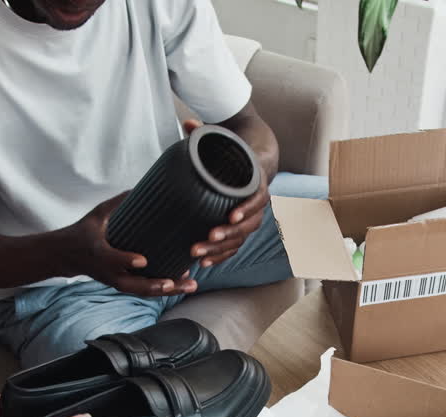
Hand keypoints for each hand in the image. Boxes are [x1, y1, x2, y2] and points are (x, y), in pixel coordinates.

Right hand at [65, 192, 196, 296]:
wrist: (67, 256)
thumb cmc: (84, 231)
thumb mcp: (96, 215)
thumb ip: (117, 203)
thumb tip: (138, 187)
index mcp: (98, 252)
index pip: (112, 259)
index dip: (126, 260)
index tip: (143, 261)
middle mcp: (108, 272)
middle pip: (132, 284)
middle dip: (156, 285)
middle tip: (176, 282)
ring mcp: (115, 281)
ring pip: (141, 291)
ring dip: (166, 290)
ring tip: (190, 285)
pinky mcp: (121, 284)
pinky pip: (143, 290)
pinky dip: (162, 289)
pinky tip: (182, 283)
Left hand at [182, 118, 271, 268]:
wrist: (251, 161)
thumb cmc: (233, 152)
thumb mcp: (223, 140)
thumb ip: (206, 133)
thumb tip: (189, 123)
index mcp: (256, 182)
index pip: (257, 198)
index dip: (246, 208)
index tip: (231, 214)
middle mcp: (257, 204)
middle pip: (248, 224)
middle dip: (228, 233)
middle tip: (207, 237)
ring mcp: (250, 218)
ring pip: (240, 239)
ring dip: (220, 249)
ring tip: (198, 254)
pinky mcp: (240, 229)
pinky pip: (234, 247)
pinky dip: (221, 257)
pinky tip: (204, 264)